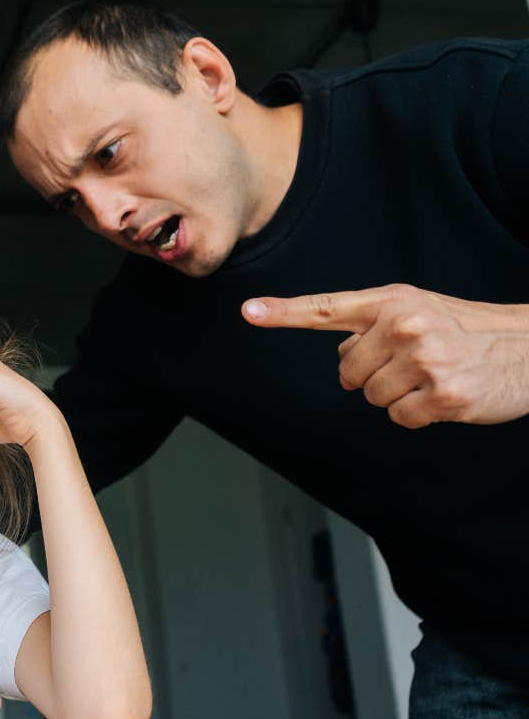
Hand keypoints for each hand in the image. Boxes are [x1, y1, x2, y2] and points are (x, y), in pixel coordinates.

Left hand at [243, 284, 528, 427]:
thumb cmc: (470, 330)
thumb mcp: (421, 310)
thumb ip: (373, 325)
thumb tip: (341, 354)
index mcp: (394, 301)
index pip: (327, 308)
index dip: (283, 312)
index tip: (248, 311)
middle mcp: (405, 325)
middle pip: (346, 372)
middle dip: (373, 375)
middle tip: (417, 363)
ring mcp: (424, 360)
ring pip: (371, 397)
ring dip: (398, 396)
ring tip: (435, 376)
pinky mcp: (442, 395)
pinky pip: (399, 417)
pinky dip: (418, 414)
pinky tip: (446, 396)